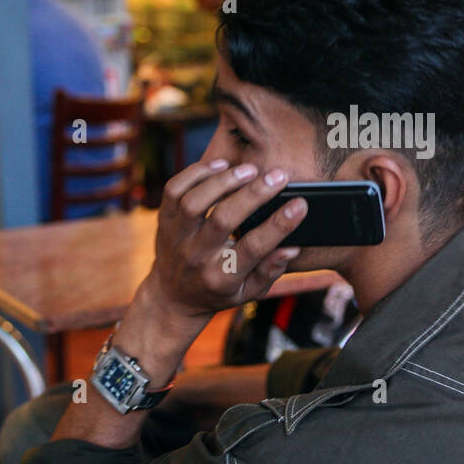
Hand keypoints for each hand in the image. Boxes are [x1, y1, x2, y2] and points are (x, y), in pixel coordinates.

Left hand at [147, 158, 305, 318]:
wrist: (172, 297)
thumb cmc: (218, 290)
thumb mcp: (247, 292)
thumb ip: (270, 271)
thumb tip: (292, 248)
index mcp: (222, 276)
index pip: (254, 248)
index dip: (279, 226)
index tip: (300, 205)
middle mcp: (197, 257)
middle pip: (223, 220)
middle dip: (253, 195)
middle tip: (279, 176)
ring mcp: (177, 237)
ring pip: (194, 202)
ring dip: (224, 181)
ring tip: (250, 170)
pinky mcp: (163, 220)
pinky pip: (174, 190)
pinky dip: (197, 174)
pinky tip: (221, 166)